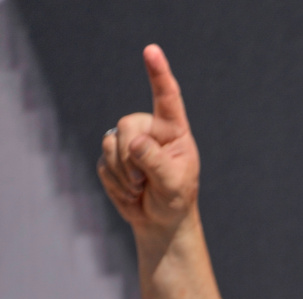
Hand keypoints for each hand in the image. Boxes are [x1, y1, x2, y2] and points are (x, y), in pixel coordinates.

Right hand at [97, 44, 199, 240]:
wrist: (160, 220)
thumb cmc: (175, 199)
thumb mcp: (174, 184)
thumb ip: (156, 162)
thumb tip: (133, 143)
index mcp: (173, 131)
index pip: (166, 98)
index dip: (158, 73)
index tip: (151, 51)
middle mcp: (149, 130)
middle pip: (128, 124)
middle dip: (131, 156)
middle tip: (144, 181)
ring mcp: (128, 142)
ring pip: (111, 144)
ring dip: (124, 174)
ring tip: (141, 188)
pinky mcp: (112, 157)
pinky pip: (103, 165)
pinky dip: (116, 184)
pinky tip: (131, 192)